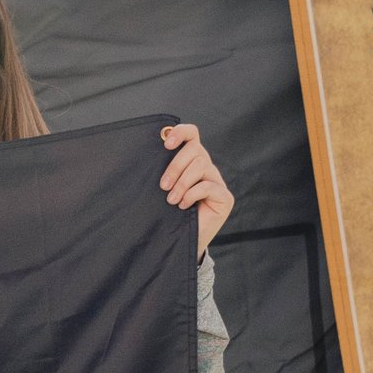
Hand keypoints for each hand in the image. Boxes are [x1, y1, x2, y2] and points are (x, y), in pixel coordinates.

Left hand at [160, 122, 232, 255]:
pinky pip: (208, 186)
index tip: (166, 145)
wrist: (179, 240)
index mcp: (191, 160)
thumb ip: (159, 170)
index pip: (192, 134)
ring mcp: (217, 182)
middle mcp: (206, 167)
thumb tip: (148, 152)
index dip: (181, 132)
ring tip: (171, 200)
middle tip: (163, 186)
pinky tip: (183, 206)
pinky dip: (192, 194)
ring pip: (201, 165)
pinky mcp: (225, 197)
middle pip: (195, 150)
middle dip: (175, 167)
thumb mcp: (162, 188)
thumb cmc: (167, 213)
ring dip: (182, 183)